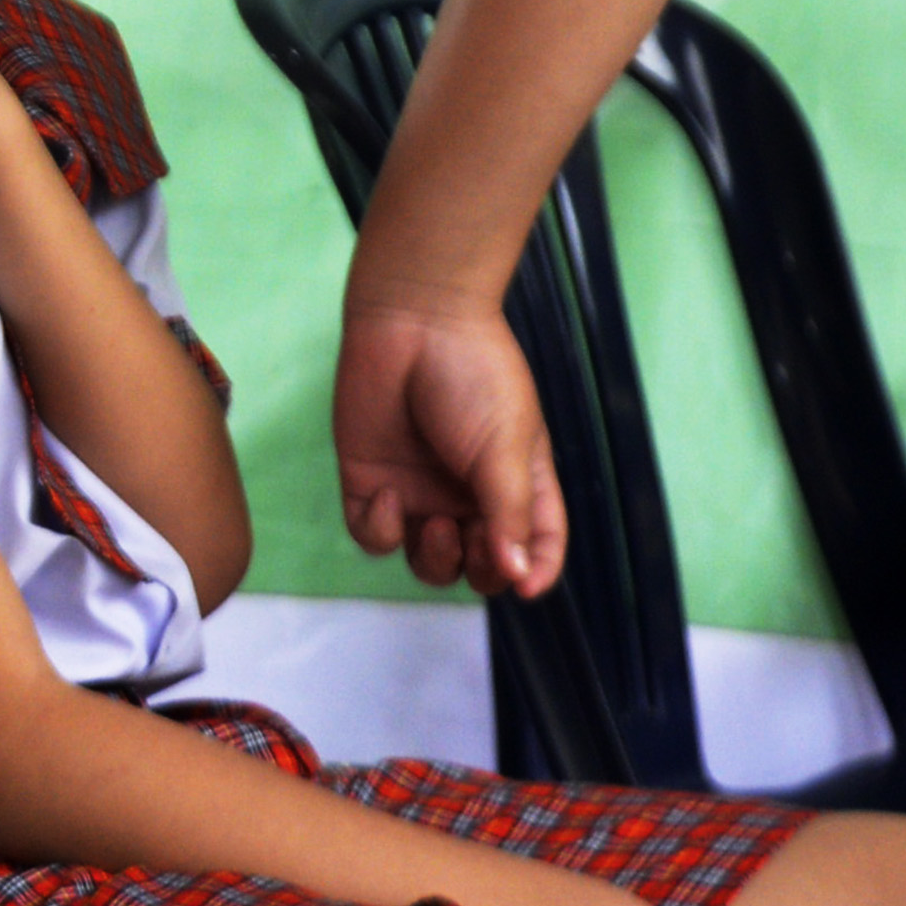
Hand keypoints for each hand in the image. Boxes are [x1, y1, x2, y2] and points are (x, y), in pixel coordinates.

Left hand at [332, 294, 562, 596]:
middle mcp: (469, 494)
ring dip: (434, 559)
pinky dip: (381, 531)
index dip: (535, 571)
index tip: (526, 585)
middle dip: (480, 569)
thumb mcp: (506, 446)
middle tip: (473, 537)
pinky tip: (389, 497)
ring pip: (427, 561)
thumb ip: (510, 514)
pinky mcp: (370, 482)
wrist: (412, 319)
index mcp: (516, 483)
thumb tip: (521, 577)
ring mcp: (419, 490)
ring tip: (436, 524)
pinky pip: (374, 536)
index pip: (535, 545)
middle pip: (479, 566)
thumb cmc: (473, 375)